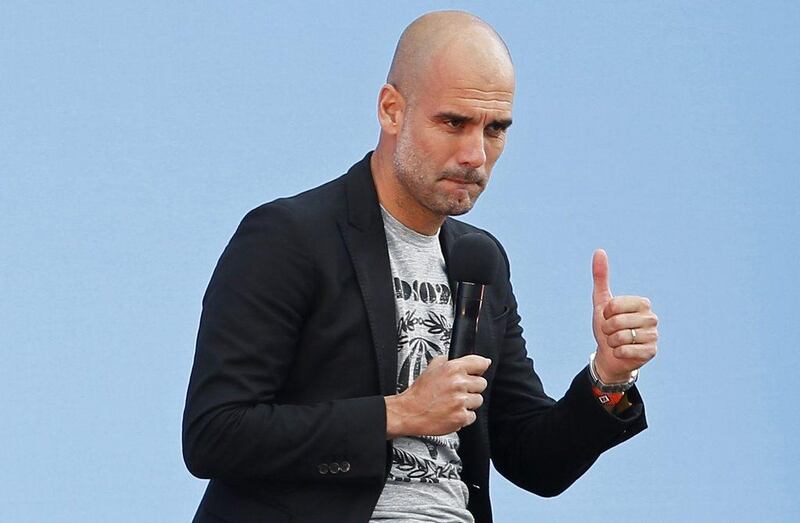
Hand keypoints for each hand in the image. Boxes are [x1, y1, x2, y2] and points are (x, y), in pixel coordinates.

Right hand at [385, 355, 490, 438]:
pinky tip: (452, 412)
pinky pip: (472, 416)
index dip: (481, 366)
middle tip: (460, 391)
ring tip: (454, 403)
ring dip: (469, 403)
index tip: (482, 367)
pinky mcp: (461, 417)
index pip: (479, 363)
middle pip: (482, 383)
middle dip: (472, 387)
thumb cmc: (419, 393)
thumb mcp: (431, 369)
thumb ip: (446, 361)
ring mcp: (461, 401)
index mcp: (452, 369)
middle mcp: (458, 384)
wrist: (410, 412)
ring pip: (478, 400)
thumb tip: (460, 358)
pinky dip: (464, 416)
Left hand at [591, 249, 657, 382]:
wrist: (610, 355)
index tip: (609, 317)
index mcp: (642, 303)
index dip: (606, 313)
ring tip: (617, 341)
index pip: (615, 305)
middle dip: (608, 329)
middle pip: (618, 321)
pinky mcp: (652, 352)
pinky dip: (618, 352)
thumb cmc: (607, 326)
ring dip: (613, 341)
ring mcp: (654, 335)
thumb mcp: (602, 302)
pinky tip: (622, 352)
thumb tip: (599, 251)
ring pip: (622, 337)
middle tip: (612, 332)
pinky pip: (627, 350)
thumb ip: (601, 277)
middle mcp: (652, 317)